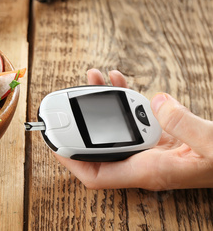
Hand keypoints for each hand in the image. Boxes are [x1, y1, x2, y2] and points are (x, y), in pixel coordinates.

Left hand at [53, 69, 212, 189]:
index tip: (54, 142)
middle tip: (67, 101)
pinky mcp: (161, 137)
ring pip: (114, 128)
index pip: (97, 174)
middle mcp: (144, 162)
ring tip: (93, 78)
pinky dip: (123, 98)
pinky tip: (118, 80)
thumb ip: (186, 127)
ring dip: (100, 103)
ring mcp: (151, 149)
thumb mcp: (211, 145)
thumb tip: (158, 103)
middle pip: (99, 146)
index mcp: (149, 171)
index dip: (71, 162)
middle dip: (80, 122)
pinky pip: (132, 118)